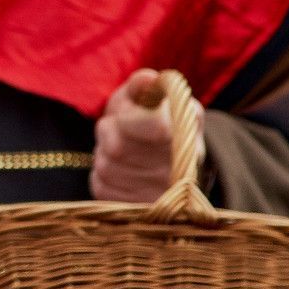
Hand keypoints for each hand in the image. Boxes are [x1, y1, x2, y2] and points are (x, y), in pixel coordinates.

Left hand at [91, 69, 198, 203]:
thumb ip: (146, 86)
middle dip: (110, 131)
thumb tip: (147, 78)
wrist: (173, 166)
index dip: (131, 117)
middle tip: (117, 127)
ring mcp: (157, 196)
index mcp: (187, 136)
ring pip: (106, 166)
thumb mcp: (154, 99)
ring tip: (121, 150)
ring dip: (105, 153)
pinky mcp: (134, 210)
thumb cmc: (157, 122)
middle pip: (117, 147)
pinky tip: (120, 170)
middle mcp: (177, 171)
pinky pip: (100, 186)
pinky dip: (102, 173)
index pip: (154, 127)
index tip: (124, 111)